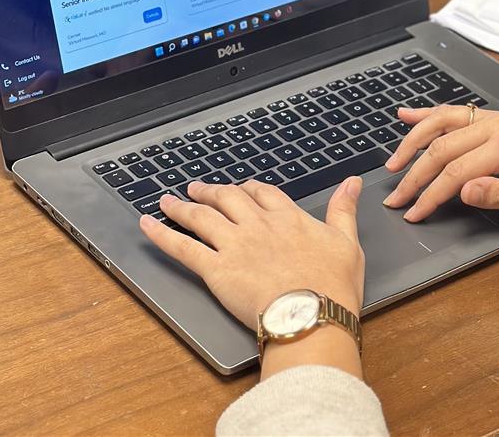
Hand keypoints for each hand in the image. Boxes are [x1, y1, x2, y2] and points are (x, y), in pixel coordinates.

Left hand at [139, 177, 364, 328]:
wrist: (311, 314)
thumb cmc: (333, 285)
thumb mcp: (347, 241)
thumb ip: (343, 210)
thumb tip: (351, 183)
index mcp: (288, 218)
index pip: (264, 193)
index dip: (249, 189)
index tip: (241, 187)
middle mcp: (258, 224)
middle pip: (228, 199)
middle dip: (211, 192)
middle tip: (196, 189)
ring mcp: (234, 244)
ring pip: (202, 217)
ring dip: (182, 206)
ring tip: (167, 201)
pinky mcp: (216, 269)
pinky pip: (183, 247)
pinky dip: (162, 234)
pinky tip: (147, 225)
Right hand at [383, 105, 498, 222]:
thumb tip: (461, 191)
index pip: (455, 173)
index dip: (430, 195)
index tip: (412, 213)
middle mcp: (498, 124)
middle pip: (443, 147)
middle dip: (414, 173)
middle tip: (394, 198)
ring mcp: (498, 117)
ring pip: (444, 123)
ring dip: (415, 141)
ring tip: (392, 163)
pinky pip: (458, 113)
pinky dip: (431, 115)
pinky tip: (408, 115)